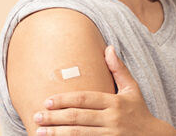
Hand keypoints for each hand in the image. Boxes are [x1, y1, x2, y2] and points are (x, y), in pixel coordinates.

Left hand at [33, 45, 175, 135]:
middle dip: (55, 117)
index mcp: (115, 102)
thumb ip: (118, 69)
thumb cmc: (139, 110)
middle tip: (37, 115)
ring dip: (57, 133)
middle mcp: (112, 119)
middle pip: (78, 118)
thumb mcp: (132, 89)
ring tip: (39, 131)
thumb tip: (108, 48)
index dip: (65, 100)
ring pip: (79, 135)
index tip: (47, 100)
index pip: (86, 99)